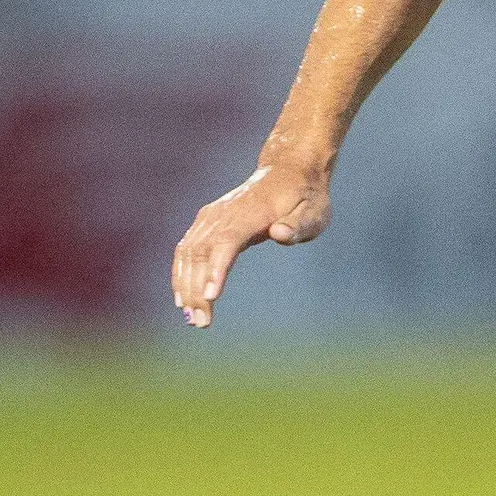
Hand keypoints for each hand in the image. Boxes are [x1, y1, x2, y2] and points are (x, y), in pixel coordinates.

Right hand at [172, 156, 330, 328]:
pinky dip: (180, 274)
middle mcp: (223, 214)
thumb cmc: (305, 197)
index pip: (227, 242)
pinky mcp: (206, 222)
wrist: (287, 172)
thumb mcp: (314, 212)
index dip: (216, 269)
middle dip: (196, 290)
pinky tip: (182, 299)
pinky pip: (185, 250)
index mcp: (249, 212)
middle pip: (201, 253)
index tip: (210, 297)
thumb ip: (297, 225)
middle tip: (201, 323)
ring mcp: (211, 217)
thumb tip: (279, 233)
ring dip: (185, 286)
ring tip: (190, 318)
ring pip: (188, 253)